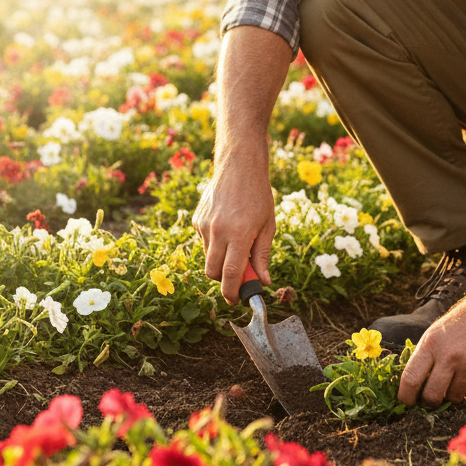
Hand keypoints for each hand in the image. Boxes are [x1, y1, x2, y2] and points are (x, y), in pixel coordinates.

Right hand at [192, 162, 275, 304]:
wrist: (239, 166)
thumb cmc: (259, 195)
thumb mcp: (268, 226)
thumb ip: (262, 255)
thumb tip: (262, 281)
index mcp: (239, 235)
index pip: (230, 275)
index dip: (232, 293)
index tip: (237, 299)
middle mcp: (218, 232)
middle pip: (212, 272)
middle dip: (223, 280)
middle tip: (238, 275)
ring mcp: (205, 225)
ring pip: (207, 257)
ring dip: (219, 259)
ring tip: (236, 240)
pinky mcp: (197, 219)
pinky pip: (203, 241)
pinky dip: (214, 242)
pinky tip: (226, 225)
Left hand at [397, 294, 465, 405]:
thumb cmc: (460, 322)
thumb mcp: (436, 332)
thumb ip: (426, 357)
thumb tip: (414, 387)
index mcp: (431, 343)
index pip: (411, 378)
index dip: (405, 396)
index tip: (406, 402)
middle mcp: (450, 355)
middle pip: (432, 396)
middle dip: (429, 401)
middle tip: (430, 399)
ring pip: (454, 397)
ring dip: (452, 394)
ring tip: (455, 378)